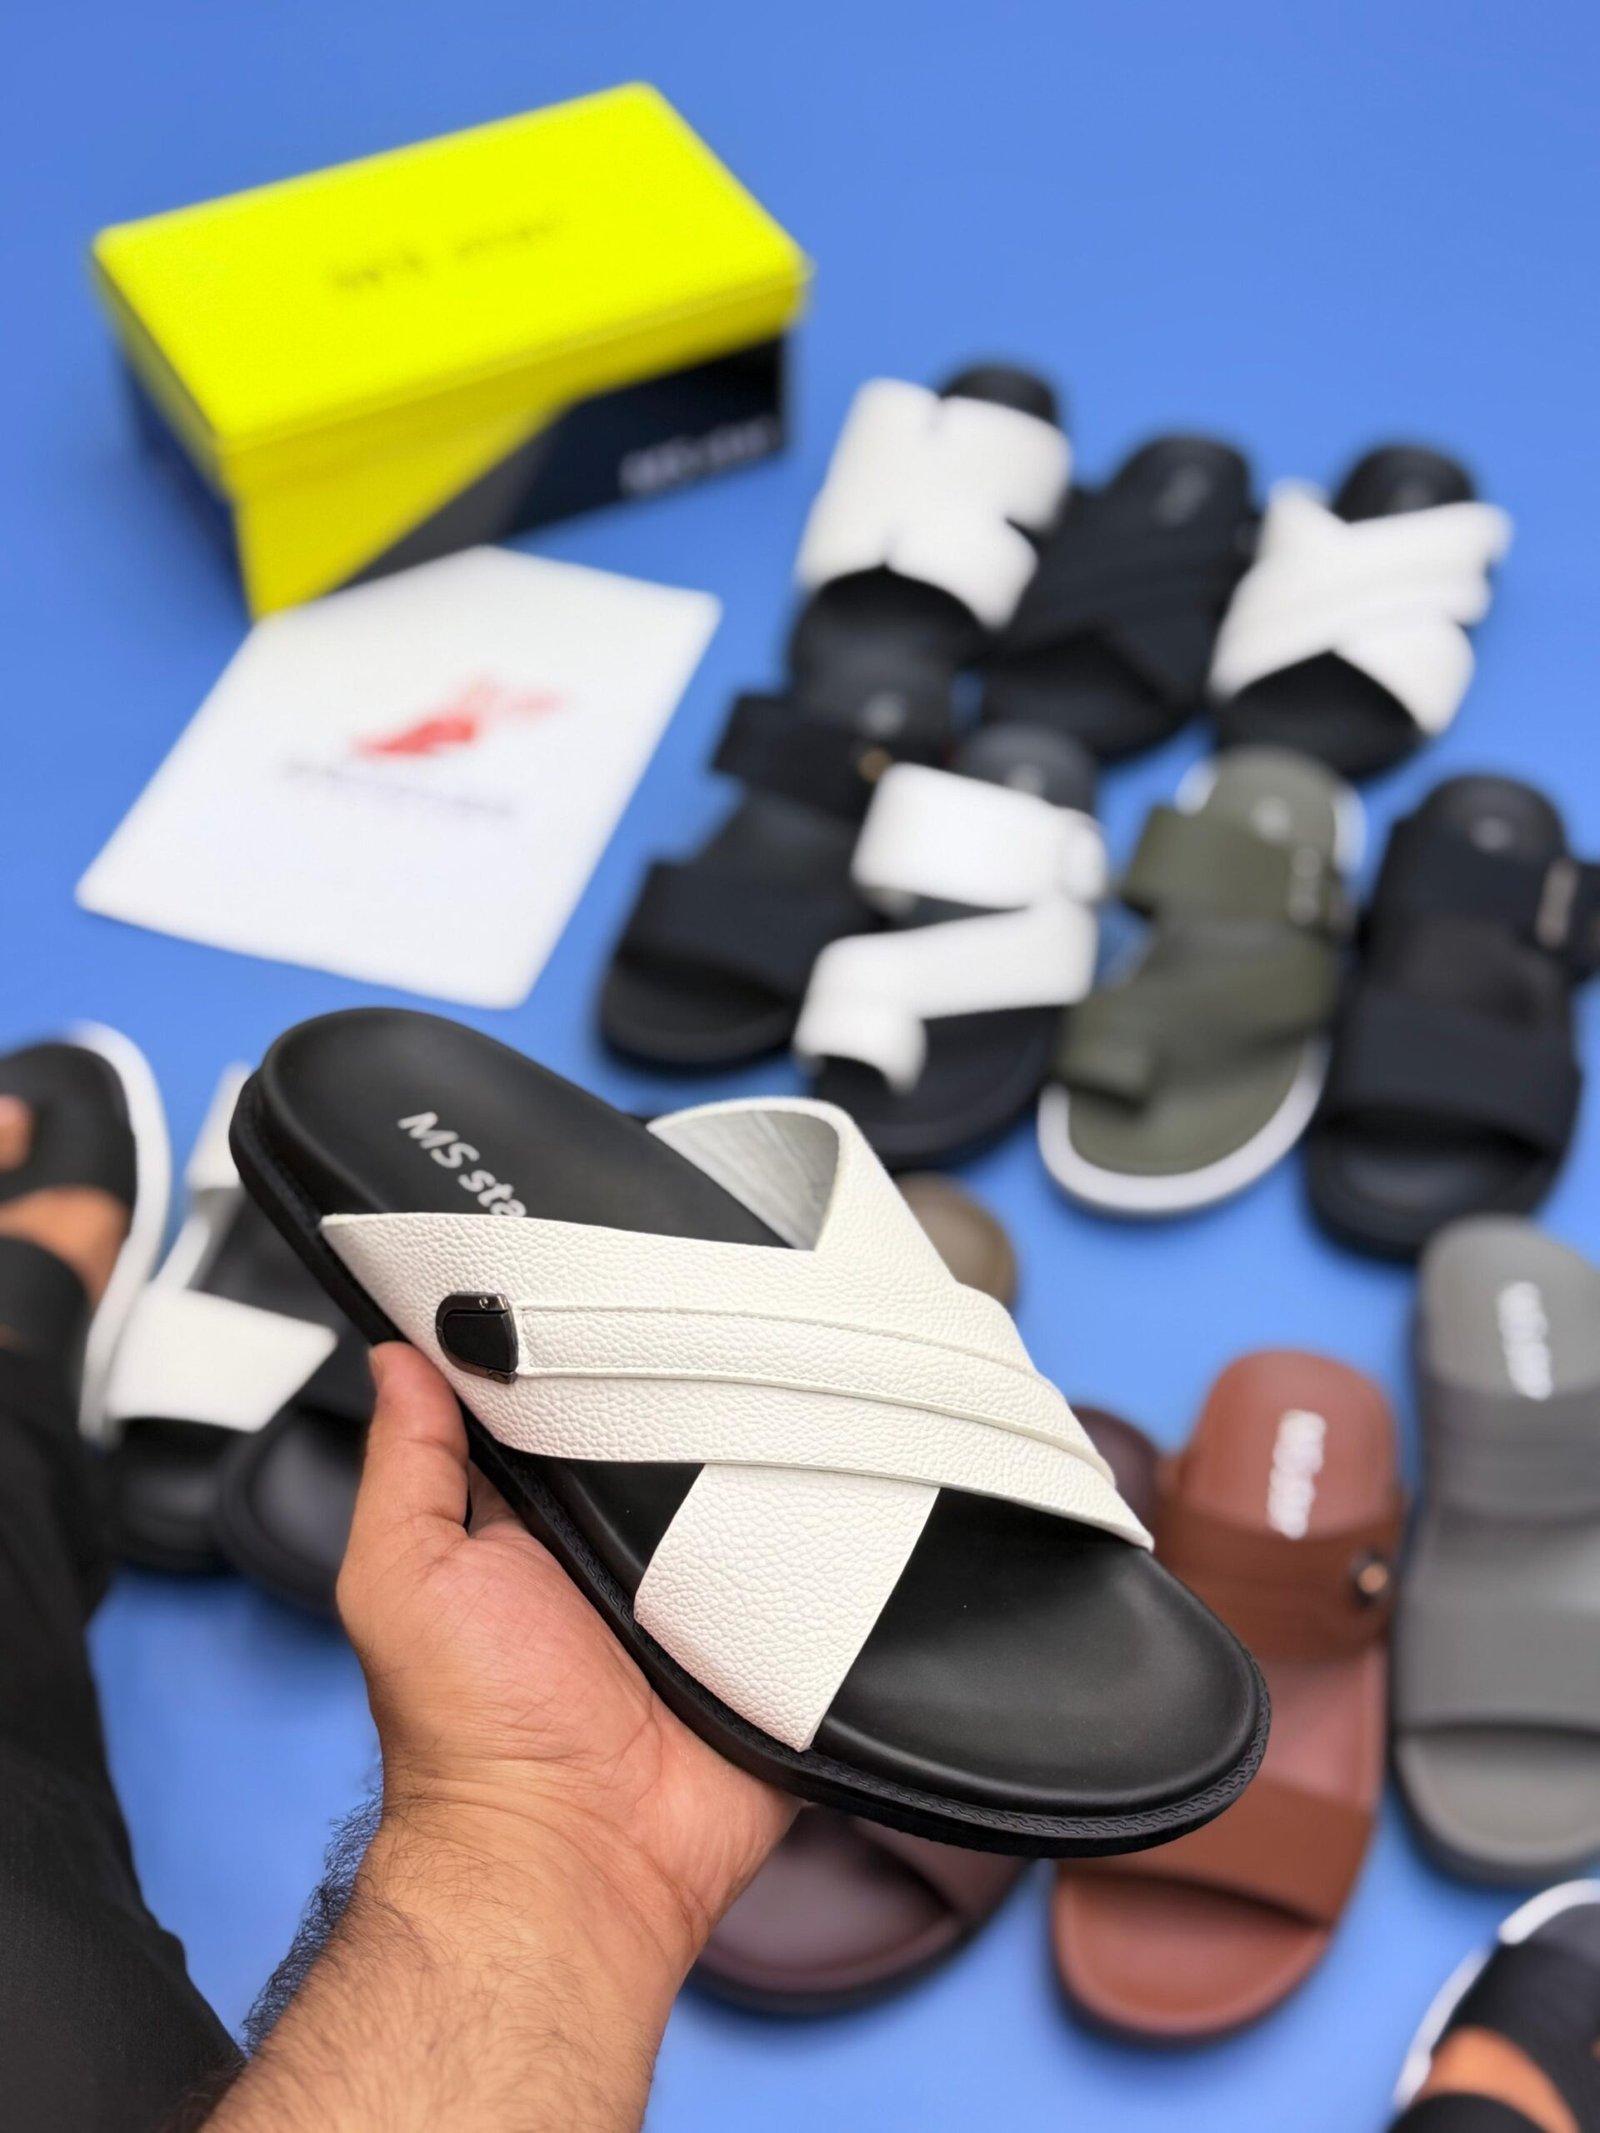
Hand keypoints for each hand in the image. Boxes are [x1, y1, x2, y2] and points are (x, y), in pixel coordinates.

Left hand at [339, 1345, 794, 1992]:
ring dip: (769, 1466)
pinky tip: (836, 1500)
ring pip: (755, 1496)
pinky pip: (821, 1579)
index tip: (609, 1287)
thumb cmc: (473, 1739)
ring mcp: (702, 1598)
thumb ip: (404, 1469)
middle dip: (696, 1399)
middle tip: (718, 1350)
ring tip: (788, 1419)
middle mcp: (620, 1555)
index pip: (567, 1411)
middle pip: (674, 1442)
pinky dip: (831, 1546)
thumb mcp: (403, 1578)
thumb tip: (396, 1358)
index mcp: (535, 1527)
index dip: (586, 1356)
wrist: (575, 1860)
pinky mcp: (772, 1645)